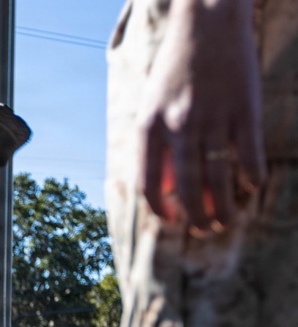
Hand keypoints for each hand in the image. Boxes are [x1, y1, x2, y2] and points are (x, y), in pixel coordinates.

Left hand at [138, 0, 264, 234]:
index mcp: (149, 126)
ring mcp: (213, 119)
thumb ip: (153, 140)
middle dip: (197, 218)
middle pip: (187, 188)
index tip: (170, 220)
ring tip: (228, 220)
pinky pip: (249, 156)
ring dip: (226, 207)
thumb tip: (162, 184)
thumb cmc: (176, 66)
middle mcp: (179, 127)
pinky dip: (252, 177)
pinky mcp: (244, 110)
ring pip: (220, 179)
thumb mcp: (151, 102)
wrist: (207, 21)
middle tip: (206, 230)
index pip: (149, 183)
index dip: (158, 210)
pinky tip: (253, 186)